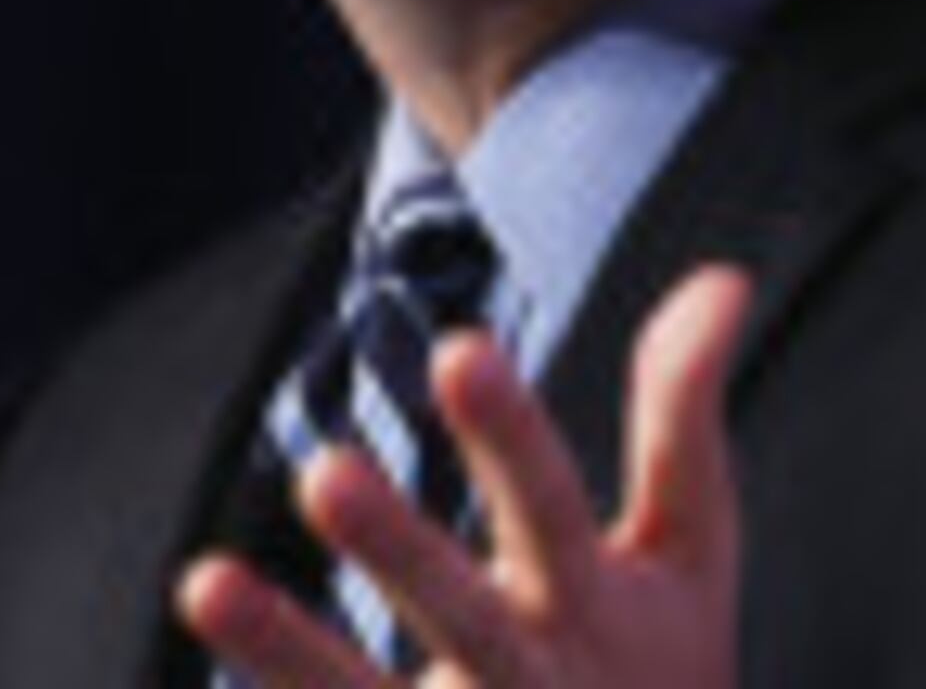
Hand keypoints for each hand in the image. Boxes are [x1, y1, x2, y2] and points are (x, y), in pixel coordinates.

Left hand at [178, 263, 749, 687]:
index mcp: (589, 606)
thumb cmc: (659, 678)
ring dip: (285, 649)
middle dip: (400, 547)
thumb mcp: (687, 558)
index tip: (457, 351)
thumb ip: (681, 418)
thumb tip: (723, 277)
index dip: (509, 437)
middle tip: (324, 470)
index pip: (550, 508)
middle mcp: (526, 677)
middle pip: (463, 613)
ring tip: (202, 581)